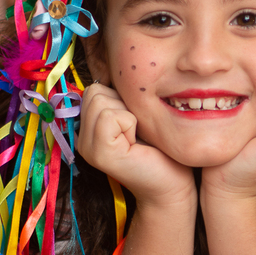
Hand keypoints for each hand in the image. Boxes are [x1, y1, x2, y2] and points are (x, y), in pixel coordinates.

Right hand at [76, 83, 194, 207]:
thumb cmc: (161, 149)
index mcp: (88, 129)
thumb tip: (117, 69)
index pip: (94, 89)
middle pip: (95, 92)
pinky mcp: (99, 154)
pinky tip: (136, 144)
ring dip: (128, 114)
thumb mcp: (137, 117)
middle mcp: (82, 139)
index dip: (121, 99)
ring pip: (101, 101)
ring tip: (136, 138)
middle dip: (123, 105)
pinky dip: (130, 123)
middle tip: (136, 132)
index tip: (134, 125)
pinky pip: (111, 116)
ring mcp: (87, 148)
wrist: (173, 186)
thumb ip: (120, 99)